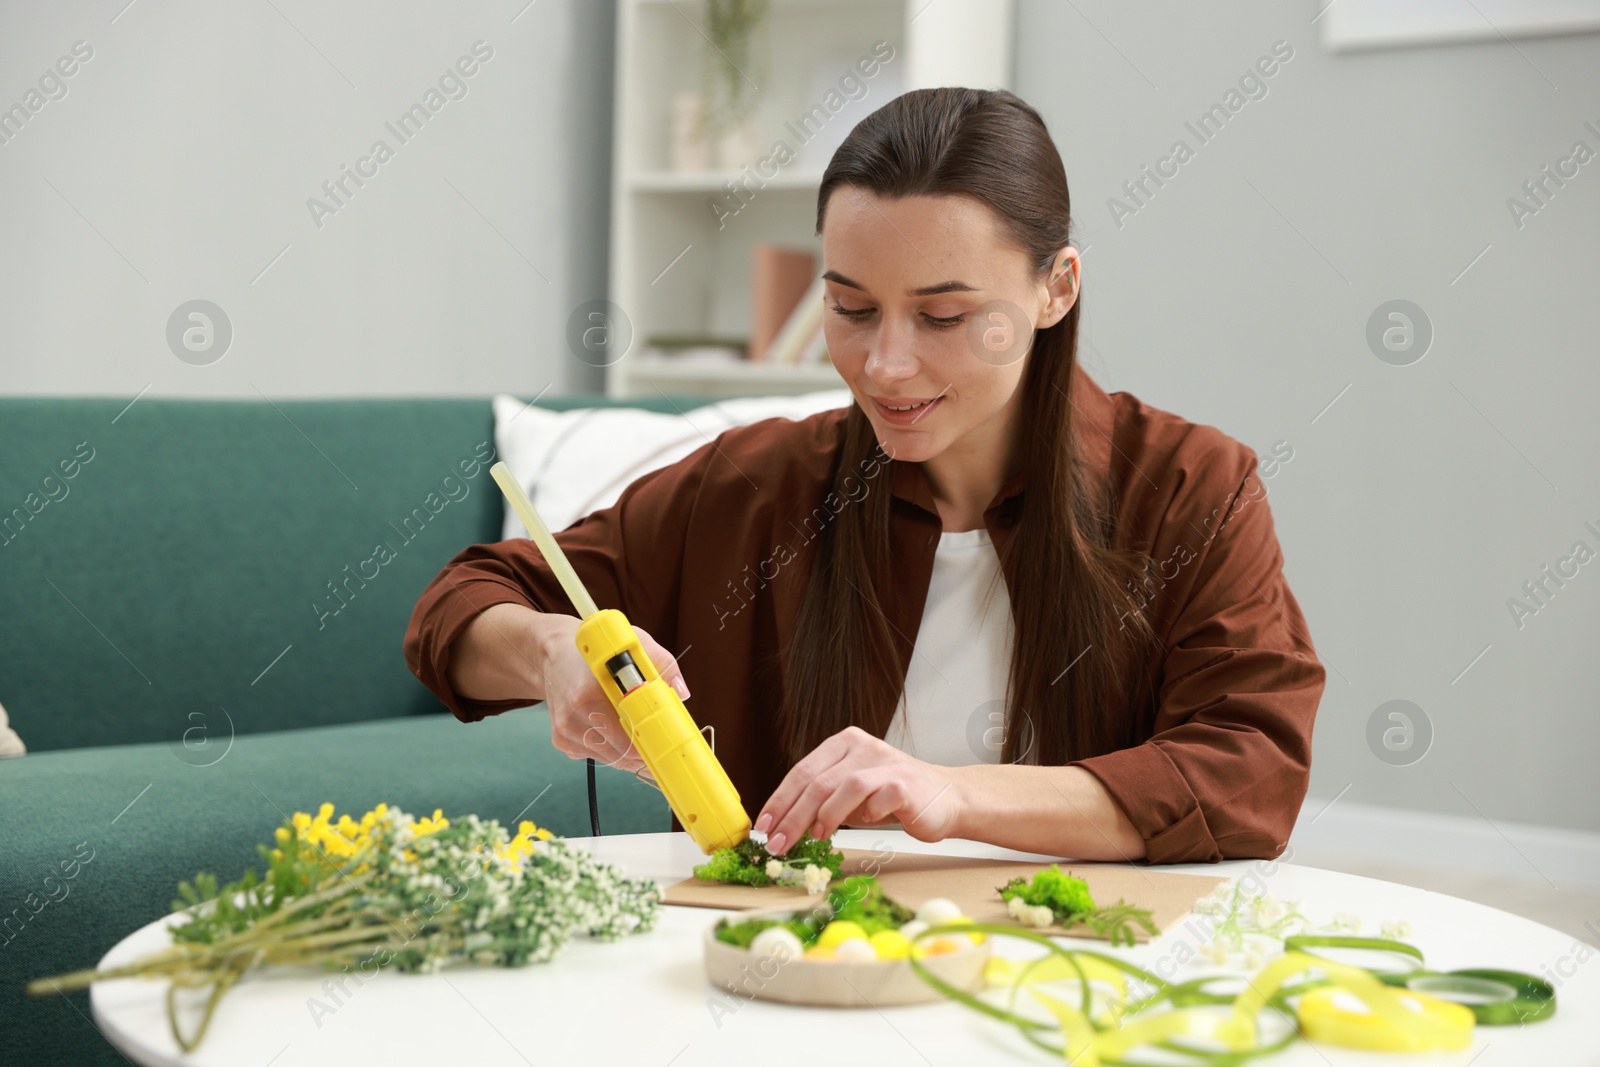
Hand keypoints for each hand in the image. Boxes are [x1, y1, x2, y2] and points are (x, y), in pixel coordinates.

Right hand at [537, 615, 688, 776]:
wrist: (553, 655)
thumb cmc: (595, 651)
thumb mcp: (632, 644)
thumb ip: (662, 664)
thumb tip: (681, 692)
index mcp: (588, 692)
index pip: (627, 732)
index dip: (650, 739)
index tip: (667, 740)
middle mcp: (573, 715)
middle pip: (622, 752)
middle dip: (644, 748)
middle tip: (659, 738)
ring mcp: (565, 731)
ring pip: (612, 759)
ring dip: (629, 750)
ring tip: (635, 728)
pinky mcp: (562, 741)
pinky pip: (598, 756)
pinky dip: (612, 748)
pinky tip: (610, 726)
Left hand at [754, 726, 961, 853]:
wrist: (946, 798)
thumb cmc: (892, 797)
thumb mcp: (850, 794)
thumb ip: (821, 801)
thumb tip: (782, 827)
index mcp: (844, 744)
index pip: (802, 771)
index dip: (780, 801)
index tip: (764, 827)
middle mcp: (863, 747)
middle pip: (818, 782)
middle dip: (792, 817)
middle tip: (778, 844)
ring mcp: (886, 764)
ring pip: (844, 787)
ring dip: (824, 817)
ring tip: (815, 837)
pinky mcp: (906, 784)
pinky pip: (878, 799)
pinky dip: (866, 814)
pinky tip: (863, 824)